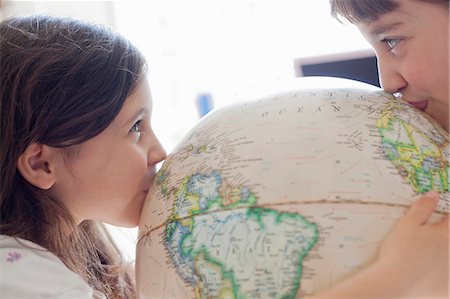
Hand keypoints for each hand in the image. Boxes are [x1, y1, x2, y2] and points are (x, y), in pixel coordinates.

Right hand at [305, 192, 448, 298]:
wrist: (394, 282)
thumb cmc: (399, 251)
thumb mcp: (407, 224)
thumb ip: (422, 208)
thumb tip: (433, 195)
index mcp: (445, 235)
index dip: (445, 217)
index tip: (441, 217)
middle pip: (449, 240)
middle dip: (441, 237)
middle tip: (427, 240)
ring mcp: (449, 271)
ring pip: (447, 259)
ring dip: (441, 256)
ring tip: (422, 257)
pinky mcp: (444, 288)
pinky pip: (445, 279)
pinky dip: (439, 275)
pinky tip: (427, 274)